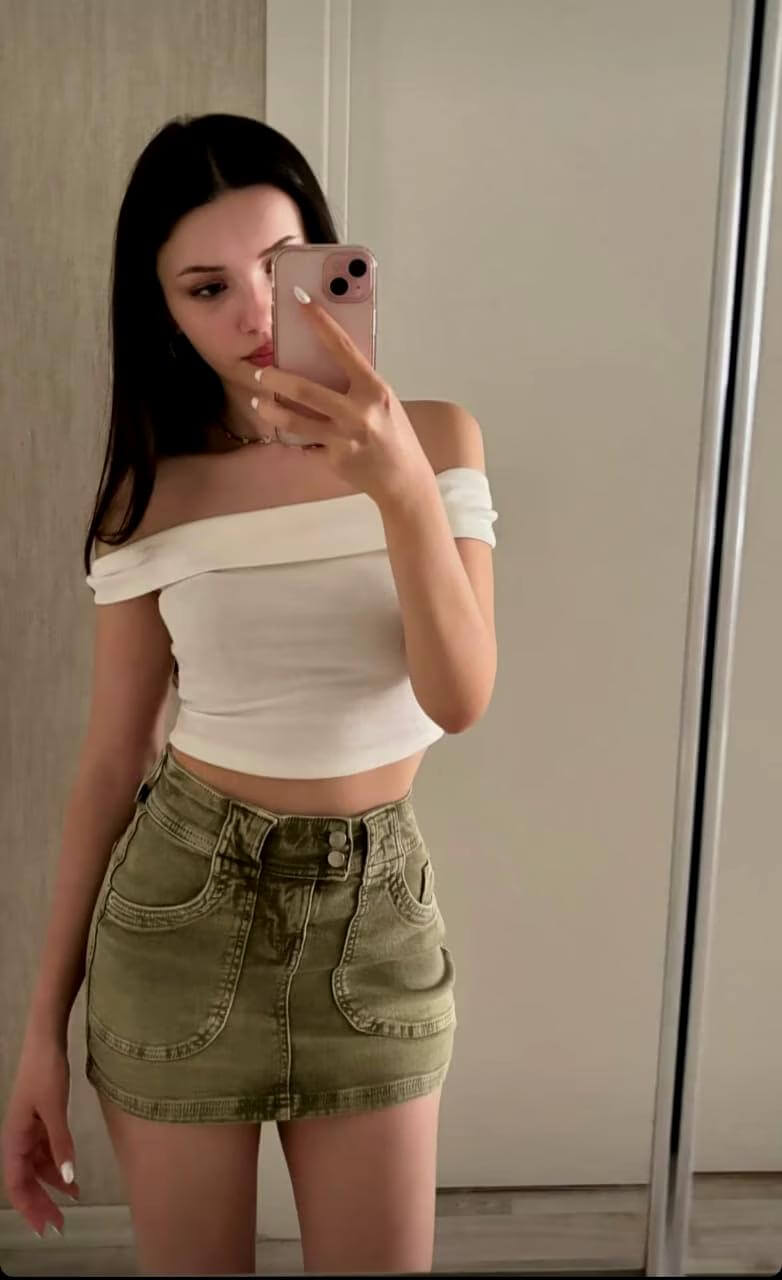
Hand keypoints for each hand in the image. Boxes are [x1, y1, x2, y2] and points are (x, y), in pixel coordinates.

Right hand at [2, 1035, 79, 1238]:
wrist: (46, 1040)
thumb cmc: (46, 1072)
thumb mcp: (55, 1109)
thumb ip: (61, 1144)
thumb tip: (68, 1179)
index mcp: (13, 1138)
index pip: (16, 1184)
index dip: (29, 1208)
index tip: (45, 1228)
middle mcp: (17, 1138)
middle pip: (25, 1180)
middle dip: (40, 1203)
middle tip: (60, 1225)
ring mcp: (28, 1129)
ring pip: (36, 1167)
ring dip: (51, 1185)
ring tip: (72, 1201)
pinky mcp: (40, 1120)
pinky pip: (45, 1152)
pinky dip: (57, 1165)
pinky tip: (72, 1176)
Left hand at [247, 291, 432, 506]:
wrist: (404, 479)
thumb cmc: (394, 434)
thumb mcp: (382, 401)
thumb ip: (357, 383)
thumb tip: (322, 361)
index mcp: (374, 389)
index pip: (342, 347)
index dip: (319, 321)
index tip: (299, 300)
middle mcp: (359, 412)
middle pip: (306, 389)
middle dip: (276, 379)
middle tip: (262, 372)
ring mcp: (344, 438)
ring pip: (295, 421)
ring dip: (271, 410)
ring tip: (260, 404)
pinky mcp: (334, 458)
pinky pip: (305, 443)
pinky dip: (293, 437)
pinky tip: (285, 433)